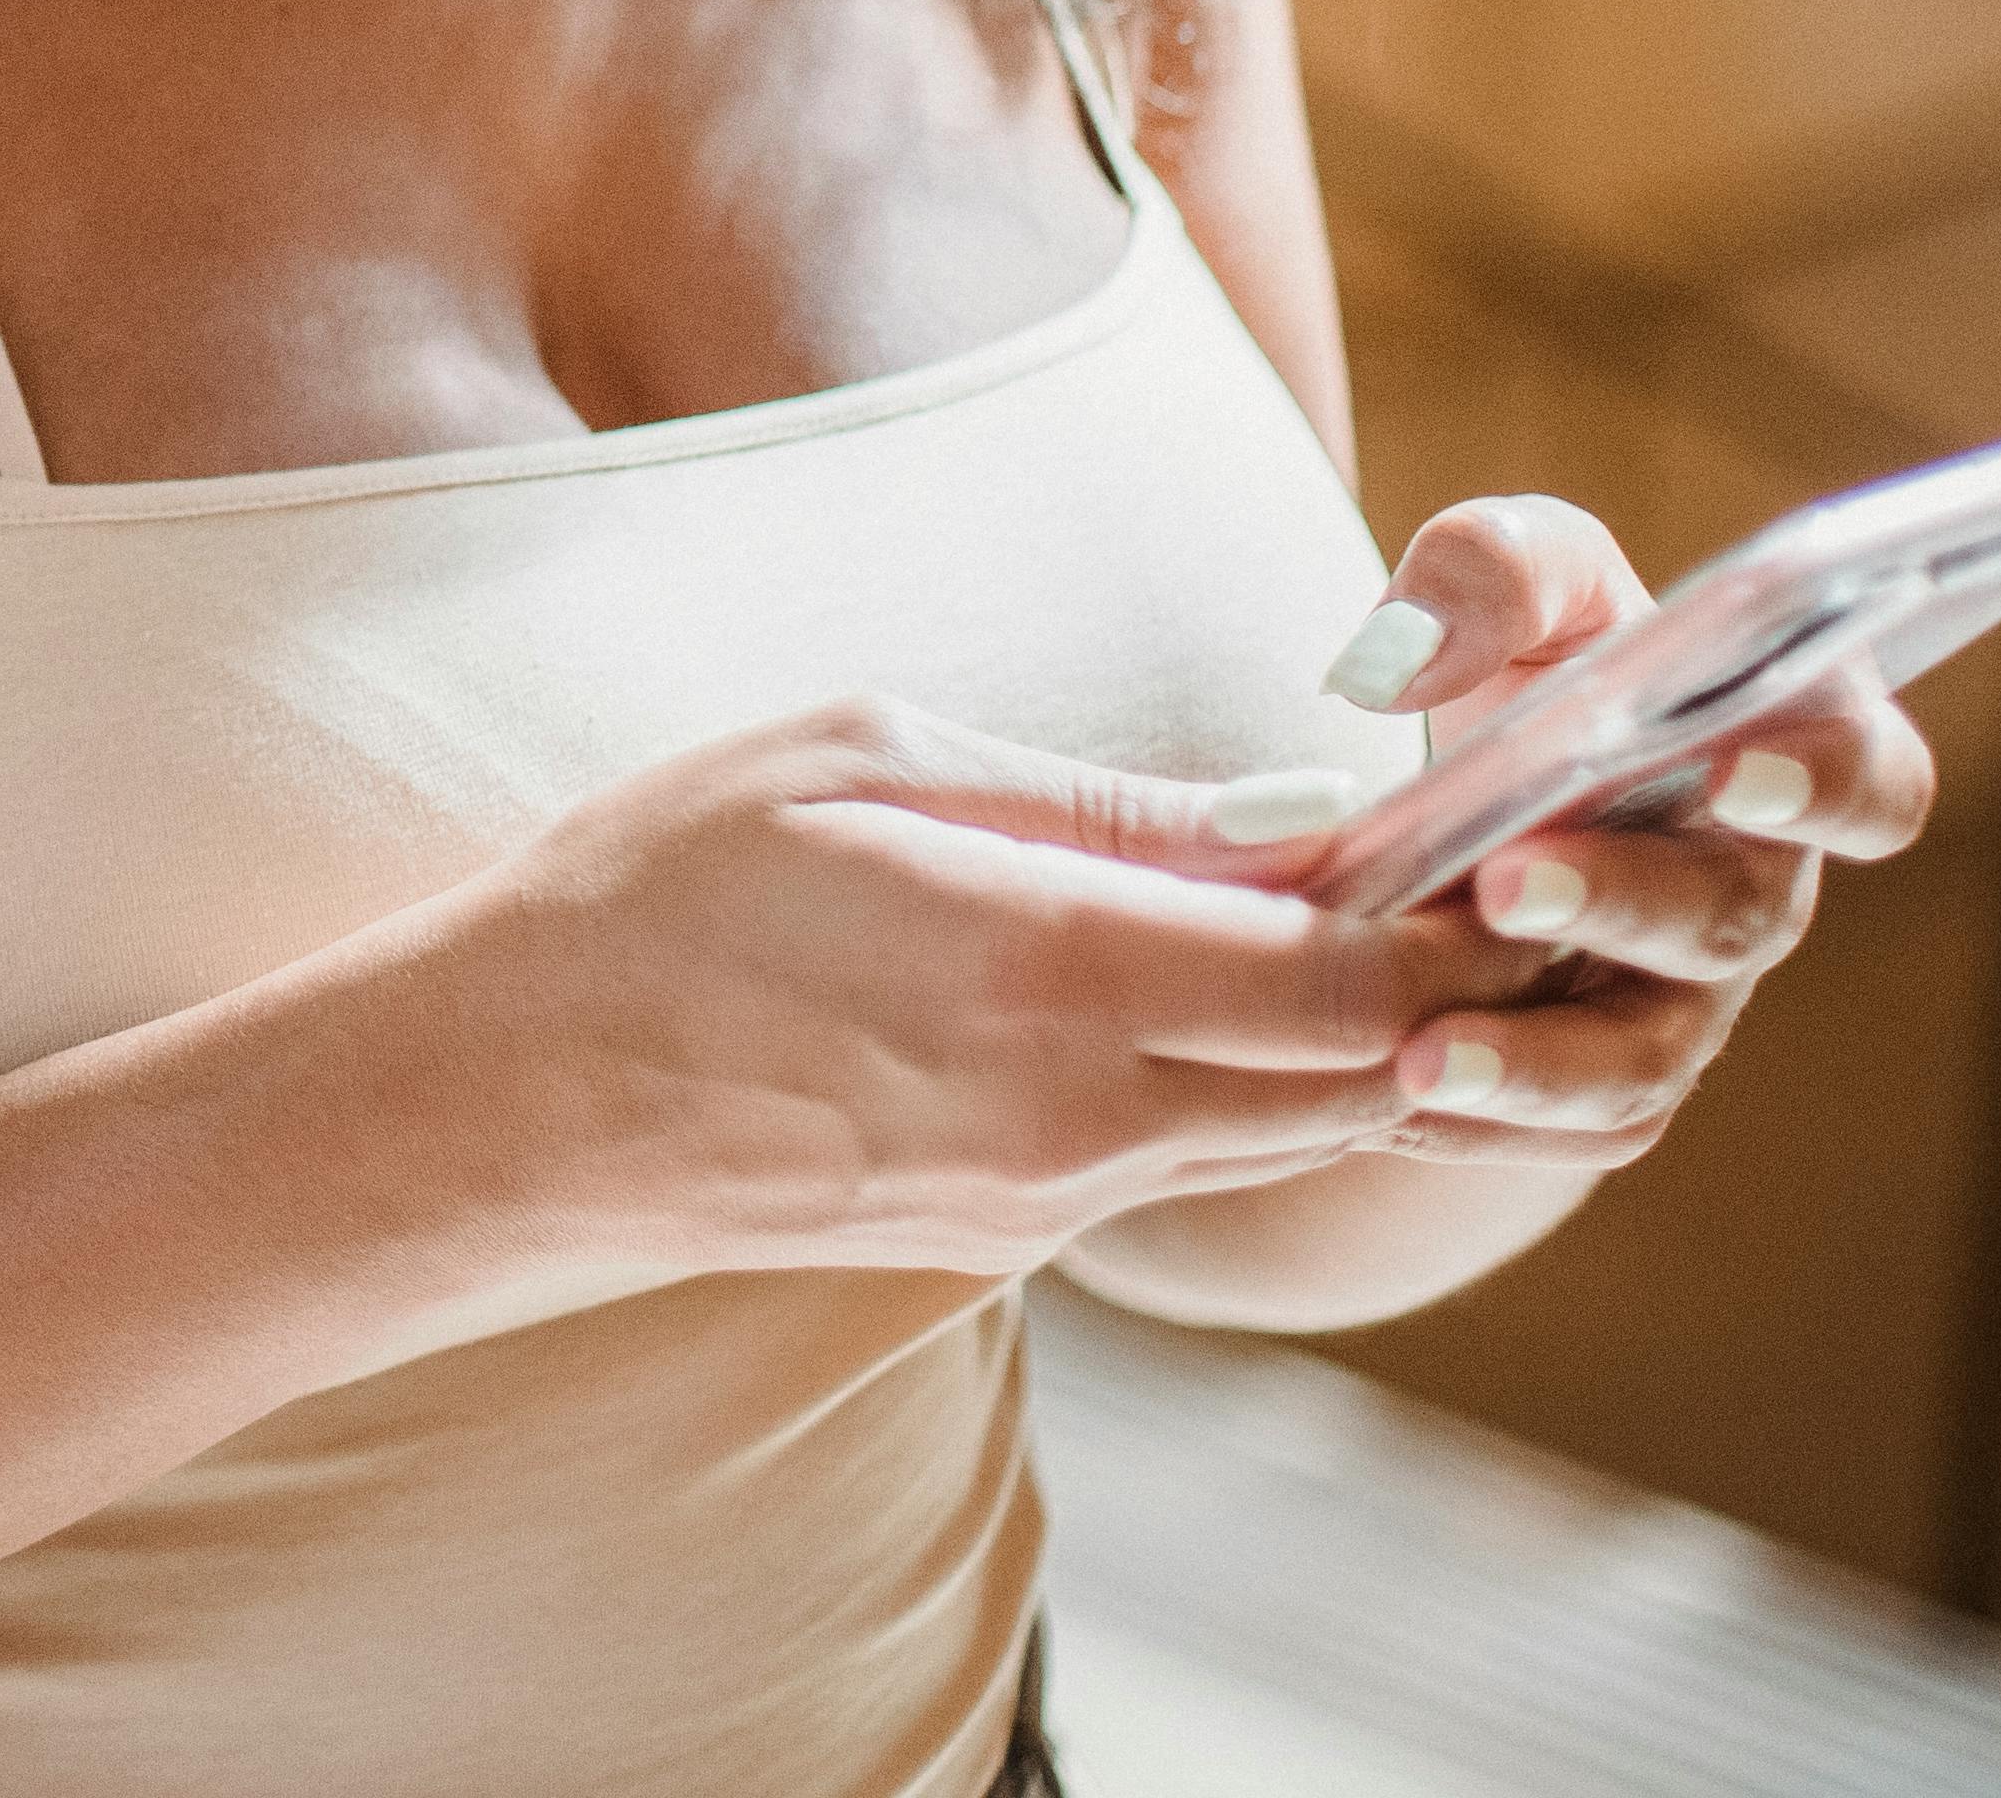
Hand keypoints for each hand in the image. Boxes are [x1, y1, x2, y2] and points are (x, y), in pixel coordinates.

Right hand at [460, 693, 1548, 1281]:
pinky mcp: (1002, 1239)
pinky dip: (1240, 1080)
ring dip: (1354, 1039)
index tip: (1494, 832)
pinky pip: (1178, 1156)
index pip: (1357, 981)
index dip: (1460, 920)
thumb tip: (1291, 824)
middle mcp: (1080, 1116)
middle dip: (1449, 986)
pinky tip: (1209, 994)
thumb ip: (1095, 803)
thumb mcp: (860, 761)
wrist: (506, 1099)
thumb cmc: (654, 894)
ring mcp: (1046, 1201)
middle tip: (1479, 873)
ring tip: (1368, 920)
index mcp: (1052, 974)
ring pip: (1288, 1132)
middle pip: (1367, 1079)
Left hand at [1308, 495, 1941, 1166]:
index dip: (1823, 781)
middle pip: (1729, 921)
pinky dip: (1478, 1121)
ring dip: (1538, 1063)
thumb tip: (1400, 654)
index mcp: (1785, 748)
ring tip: (1422, 1054)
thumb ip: (1489, 570)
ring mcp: (1688, 1001)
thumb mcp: (1521, 576)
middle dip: (1619, 902)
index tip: (1732, 765)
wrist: (1460, 789)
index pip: (1870, 777)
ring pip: (1643, 1060)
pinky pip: (1564, 1128)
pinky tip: (1381, 1099)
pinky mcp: (1610, 1084)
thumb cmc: (1535, 655)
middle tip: (1503, 881)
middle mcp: (1754, 889)